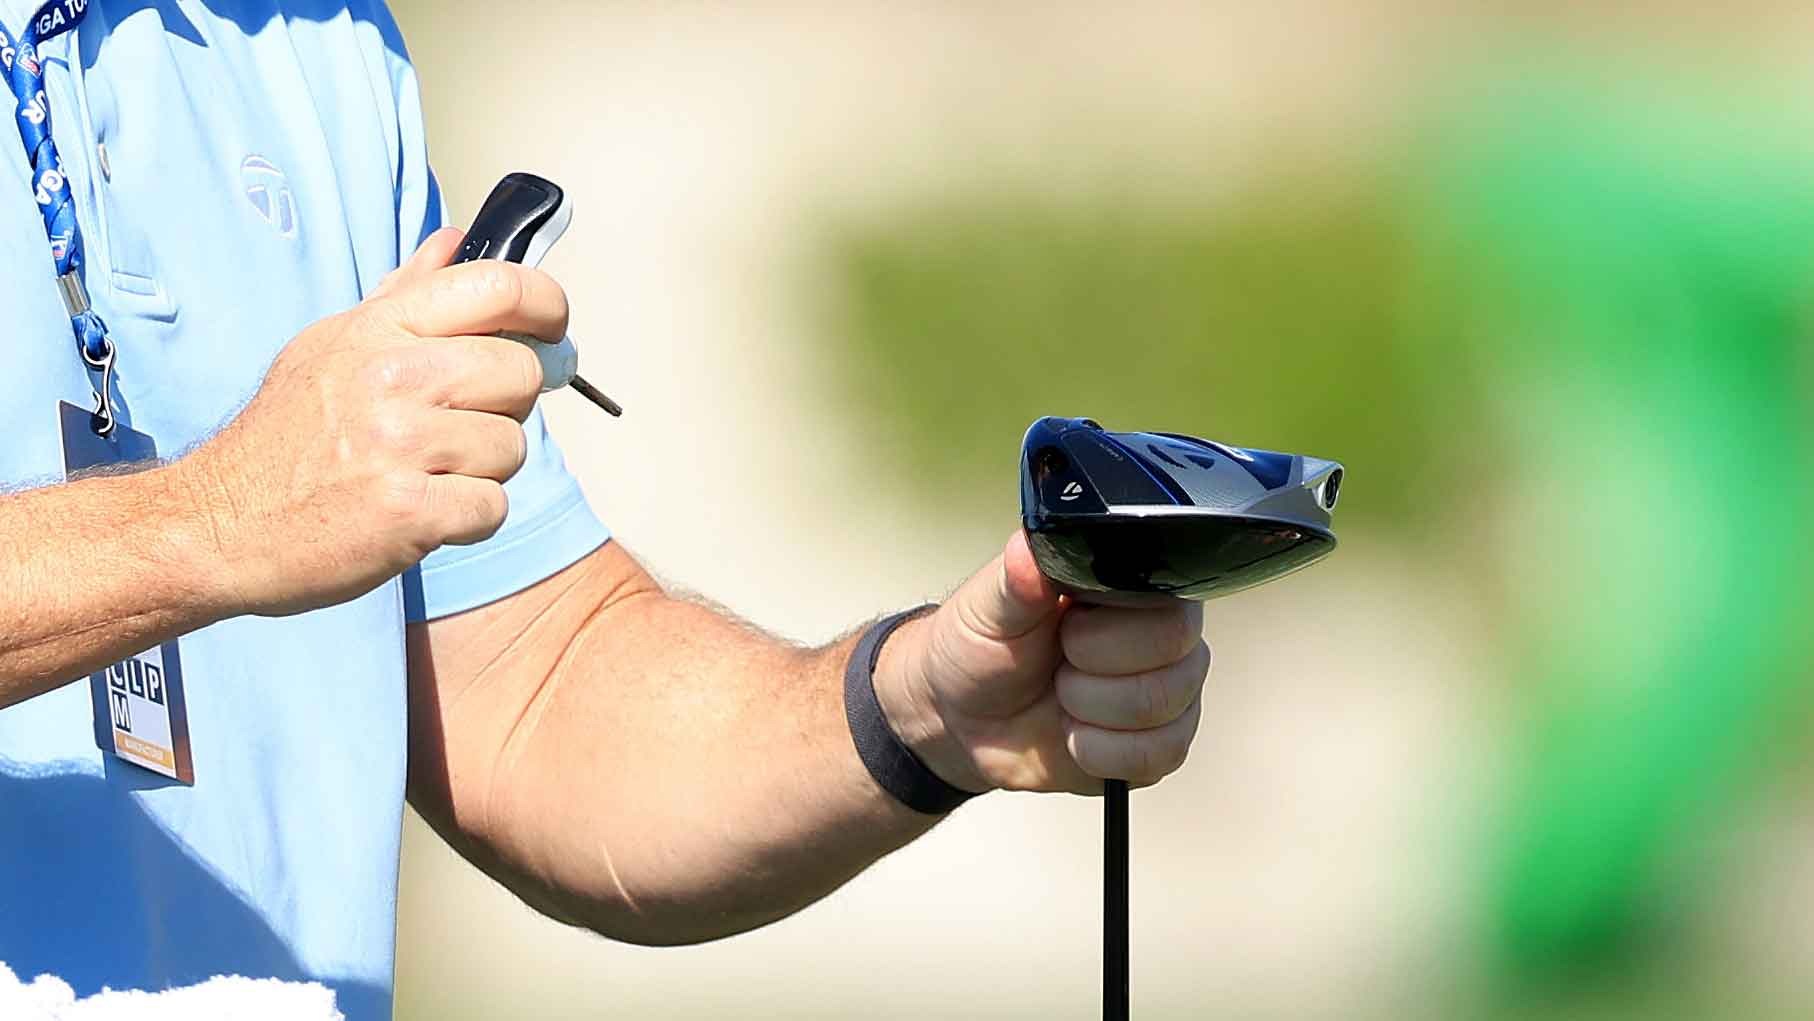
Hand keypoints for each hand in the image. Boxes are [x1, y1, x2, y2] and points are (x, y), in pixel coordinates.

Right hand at [172, 228, 566, 616]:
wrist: (217, 523)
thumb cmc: (285, 438)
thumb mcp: (333, 346)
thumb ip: (404, 296)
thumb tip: (457, 240)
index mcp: (379, 328)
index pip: (498, 286)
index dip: (546, 305)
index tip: (552, 328)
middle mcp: (391, 376)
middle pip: (524, 373)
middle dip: (508, 405)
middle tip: (459, 424)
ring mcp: (400, 444)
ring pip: (512, 447)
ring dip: (482, 470)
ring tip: (423, 472)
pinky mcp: (410, 511)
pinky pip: (493, 508)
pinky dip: (465, 519)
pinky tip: (419, 512)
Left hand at [875, 531, 1208, 794]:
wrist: (964, 716)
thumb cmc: (982, 647)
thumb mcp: (988, 607)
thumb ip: (1016, 578)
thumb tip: (1030, 549)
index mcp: (1135, 584)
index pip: (1168, 604)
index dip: (1108, 626)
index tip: (1064, 626)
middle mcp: (1165, 633)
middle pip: (1176, 661)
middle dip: (1092, 672)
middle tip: (1059, 662)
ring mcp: (1170, 690)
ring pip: (1162, 711)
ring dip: (1090, 712)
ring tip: (1063, 694)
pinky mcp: (1160, 744)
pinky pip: (1155, 757)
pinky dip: (1098, 752)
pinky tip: (1075, 733)